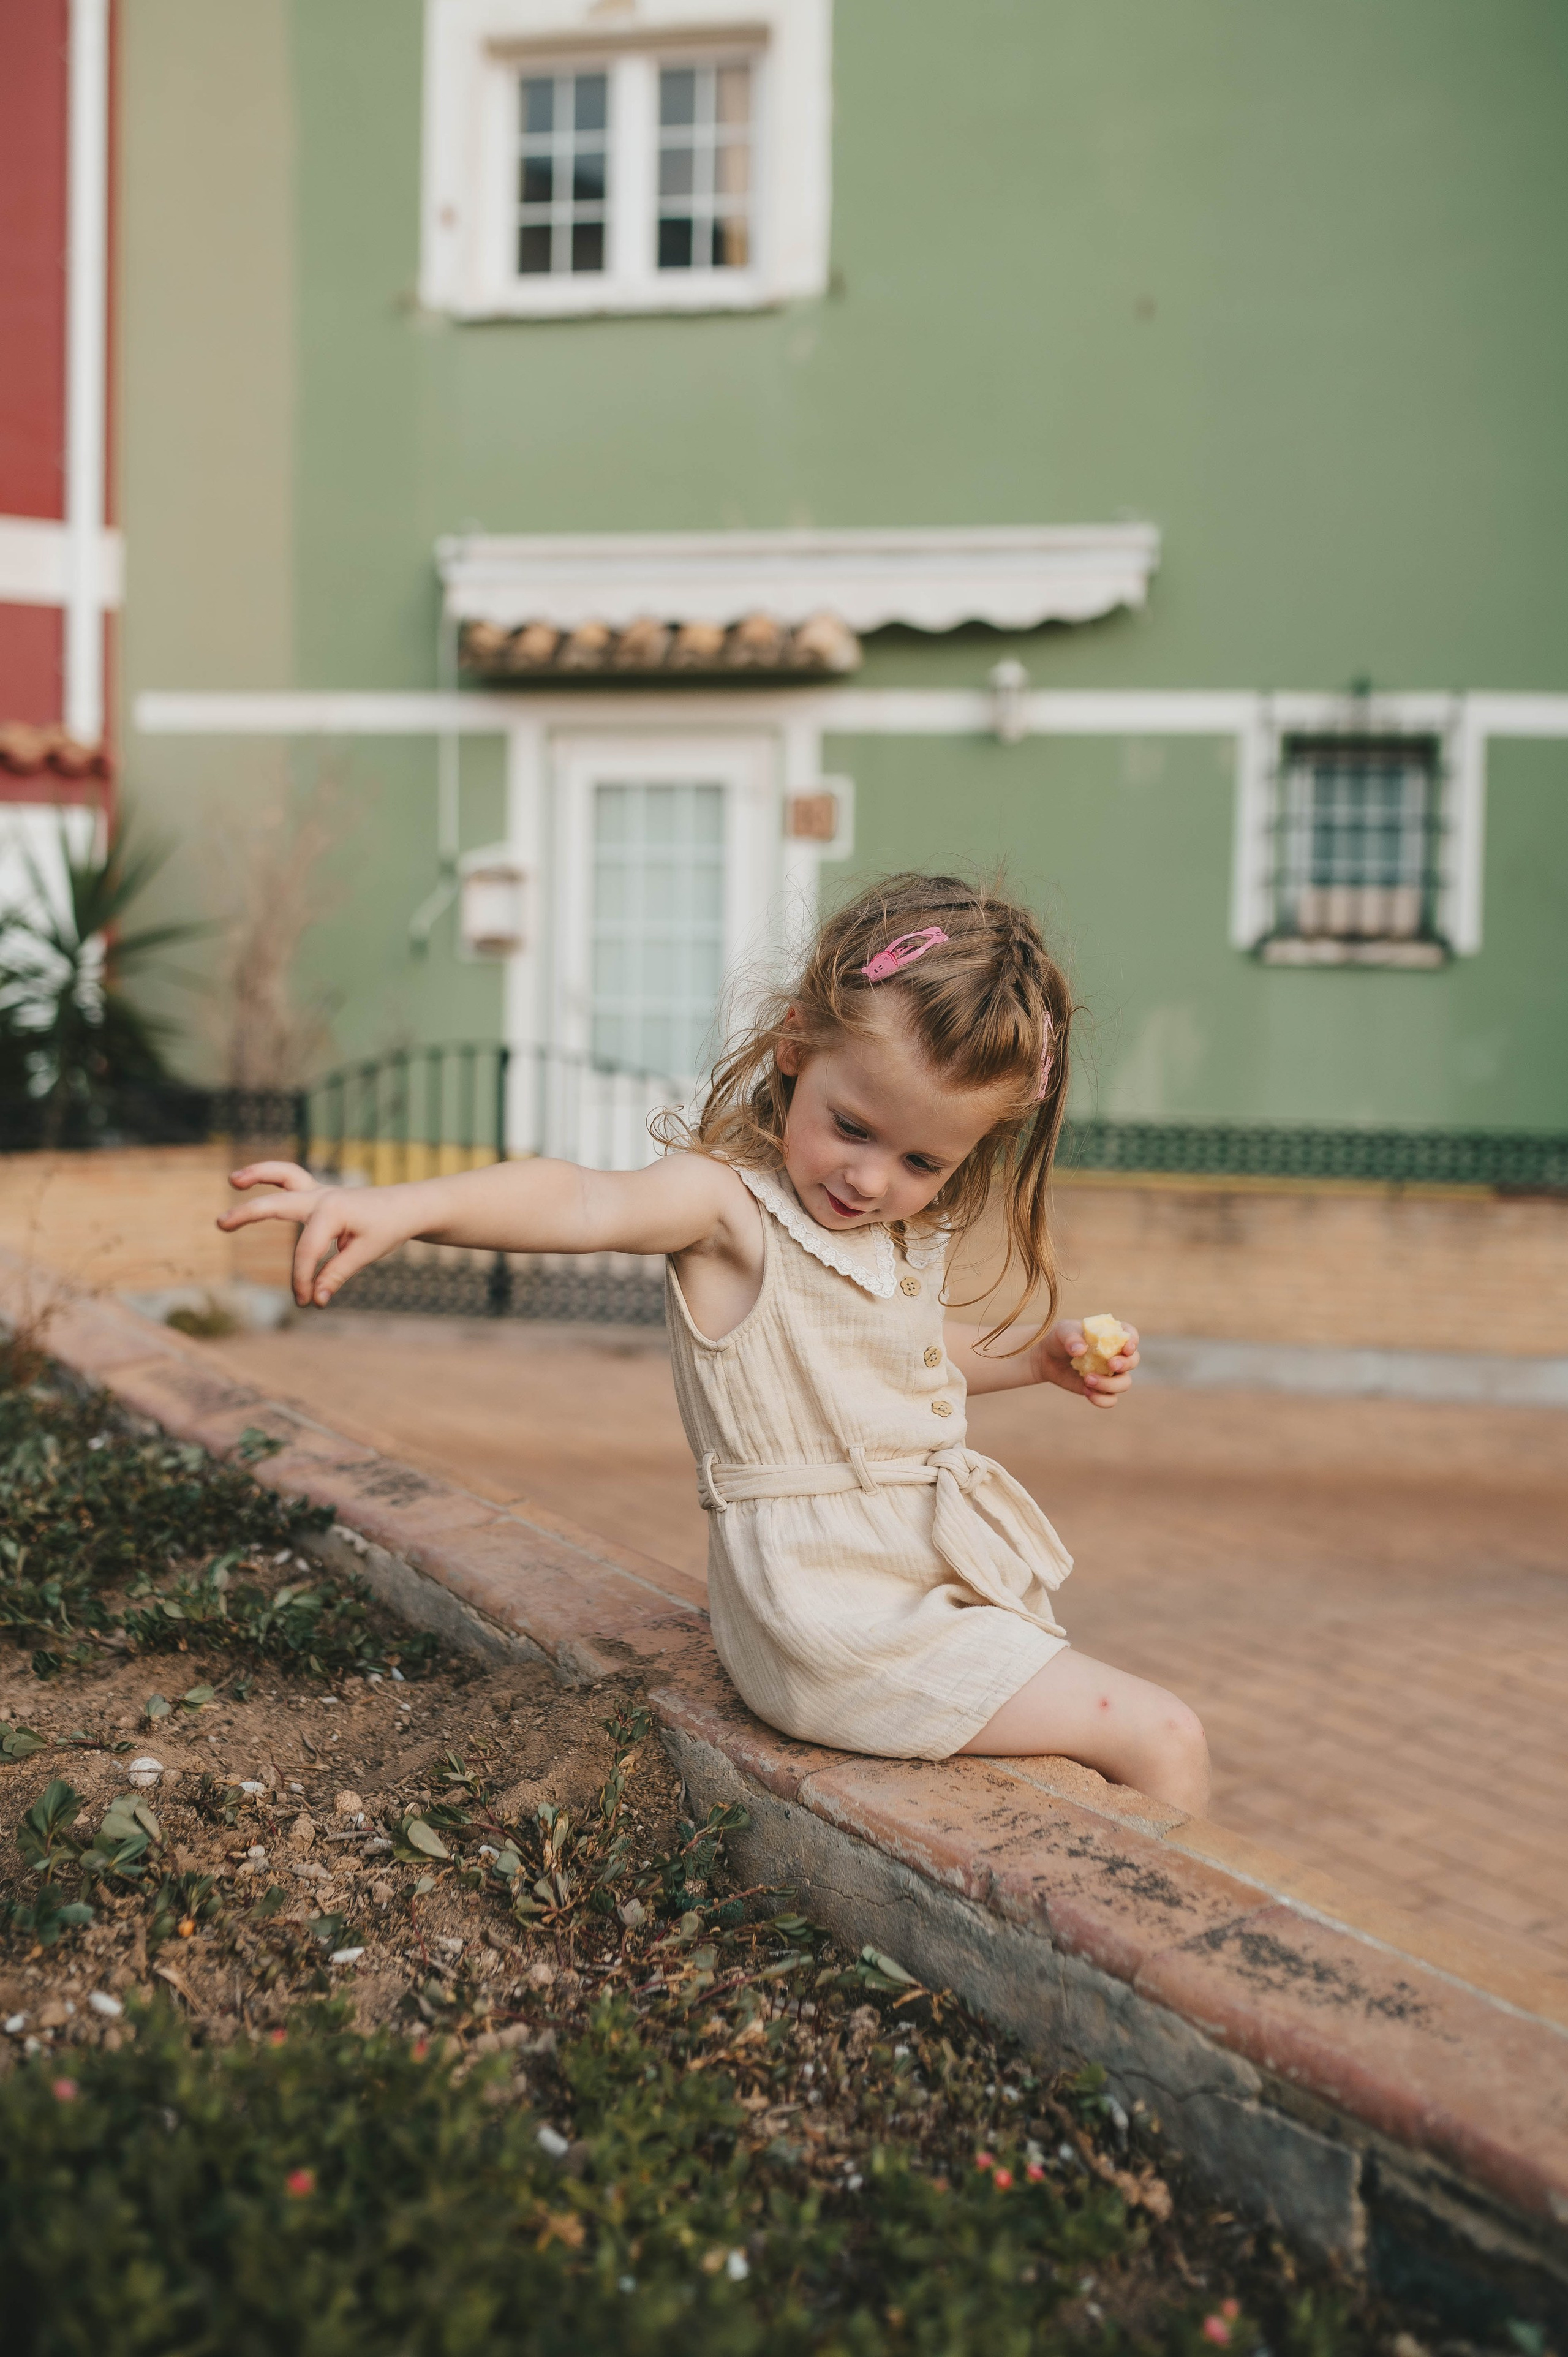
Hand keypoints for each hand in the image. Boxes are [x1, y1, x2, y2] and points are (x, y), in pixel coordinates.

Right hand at [218, 1162, 420, 1307]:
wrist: (406, 1207)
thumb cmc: (387, 1228)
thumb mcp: (366, 1253)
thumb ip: (335, 1275)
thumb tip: (314, 1300)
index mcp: (333, 1210)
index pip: (307, 1251)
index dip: (303, 1279)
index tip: (305, 1302)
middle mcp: (322, 1196)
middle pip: (278, 1203)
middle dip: (249, 1214)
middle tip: (221, 1223)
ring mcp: (319, 1192)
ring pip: (284, 1175)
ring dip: (258, 1174)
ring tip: (233, 1180)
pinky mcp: (318, 1194)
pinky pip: (290, 1180)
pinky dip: (271, 1178)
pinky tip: (249, 1181)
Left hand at [1034, 1317, 1140, 1409]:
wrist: (1047, 1358)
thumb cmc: (1059, 1339)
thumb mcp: (1062, 1331)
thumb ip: (1071, 1337)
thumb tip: (1081, 1350)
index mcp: (1111, 1335)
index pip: (1130, 1335)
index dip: (1133, 1341)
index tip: (1126, 1348)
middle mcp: (1115, 1354)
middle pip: (1133, 1361)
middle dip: (1125, 1364)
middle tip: (1110, 1364)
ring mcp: (1110, 1373)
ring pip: (1125, 1383)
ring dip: (1110, 1384)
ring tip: (1087, 1379)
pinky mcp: (1101, 1390)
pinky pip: (1111, 1400)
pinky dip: (1101, 1399)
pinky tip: (1086, 1391)